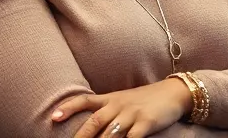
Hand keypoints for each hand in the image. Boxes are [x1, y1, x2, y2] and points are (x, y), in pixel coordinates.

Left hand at [53, 78, 192, 137]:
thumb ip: (107, 111)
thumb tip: (89, 128)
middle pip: (95, 121)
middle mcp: (119, 105)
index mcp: (111, 99)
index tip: (54, 117)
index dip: (69, 108)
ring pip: (110, 133)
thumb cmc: (145, 100)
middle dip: (80, 136)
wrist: (173, 93)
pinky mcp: (146, 123)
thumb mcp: (123, 100)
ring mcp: (132, 114)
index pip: (85, 100)